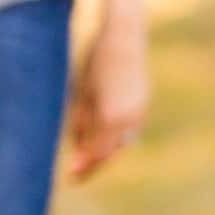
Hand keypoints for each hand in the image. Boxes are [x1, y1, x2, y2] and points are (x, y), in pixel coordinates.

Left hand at [68, 8, 148, 179]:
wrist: (123, 37)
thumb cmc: (93, 64)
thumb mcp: (81, 96)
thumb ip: (80, 126)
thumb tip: (78, 155)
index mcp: (110, 117)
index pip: (97, 153)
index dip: (84, 167)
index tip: (71, 177)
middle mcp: (129, 118)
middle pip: (110, 152)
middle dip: (94, 164)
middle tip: (76, 175)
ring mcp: (140, 111)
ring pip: (121, 143)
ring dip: (105, 152)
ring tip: (85, 158)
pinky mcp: (143, 104)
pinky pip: (129, 131)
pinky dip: (115, 138)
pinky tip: (100, 138)